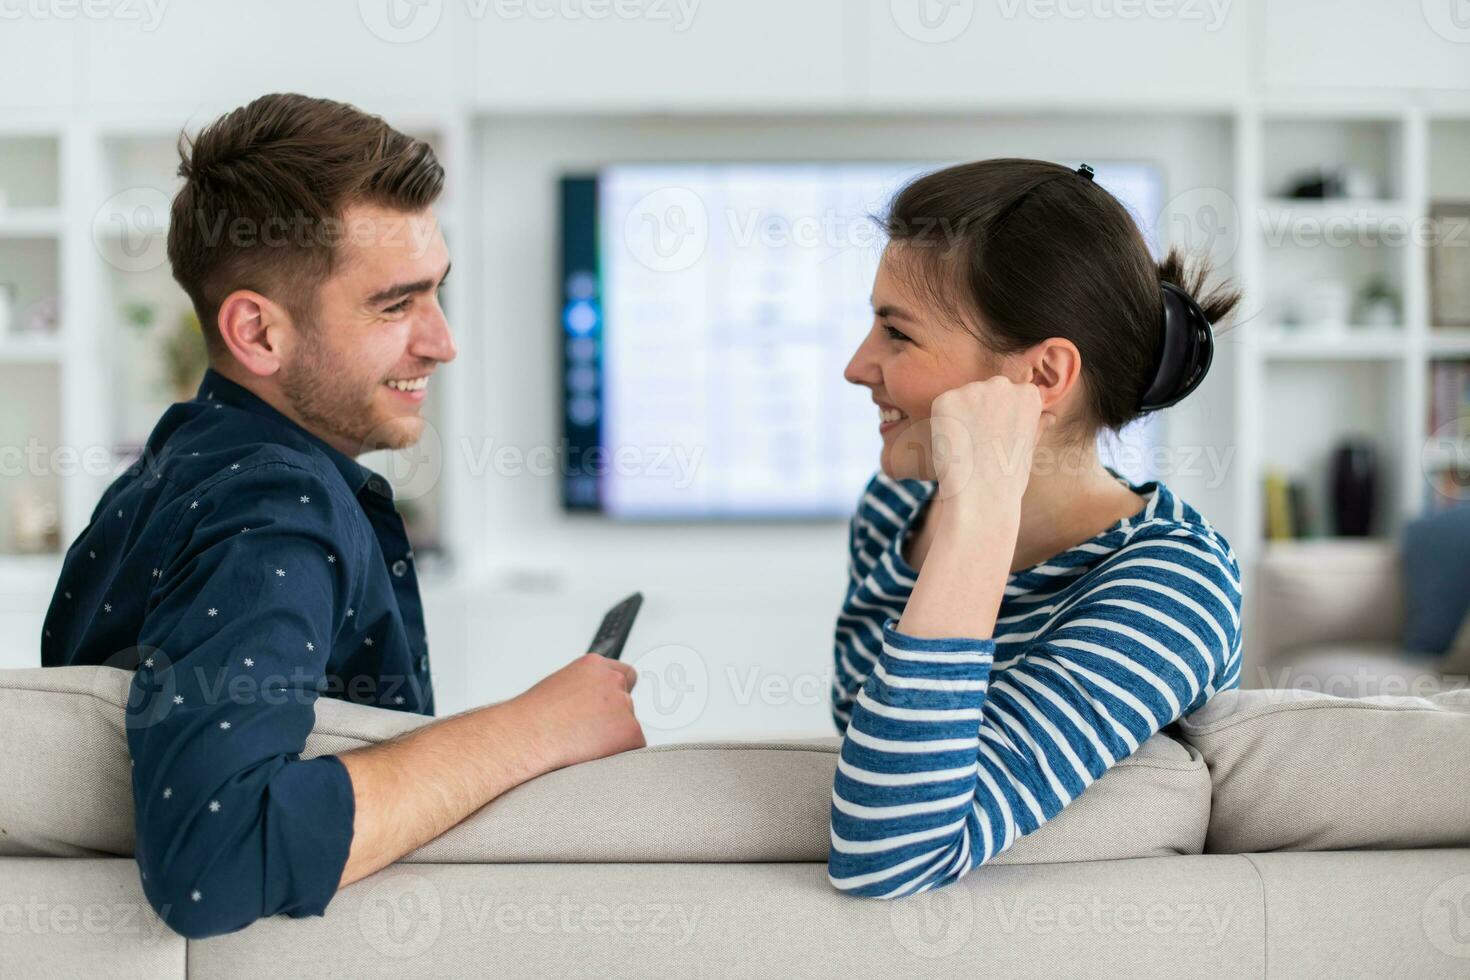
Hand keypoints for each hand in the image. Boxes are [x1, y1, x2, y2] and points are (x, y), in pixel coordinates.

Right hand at [508, 653, 645, 772]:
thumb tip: (591, 706)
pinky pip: (633, 748)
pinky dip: (618, 755)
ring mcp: (623, 704)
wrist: (525, 736)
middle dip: (613, 719)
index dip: (616, 695)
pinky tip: (591, 754)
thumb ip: (584, 690)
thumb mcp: (558, 688)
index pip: (624, 675)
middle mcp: (612, 680)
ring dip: (613, 738)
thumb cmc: (532, 717)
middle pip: (627, 703)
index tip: (608, 708)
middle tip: (587, 734)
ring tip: (580, 743)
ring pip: (629, 727)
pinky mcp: (631, 730)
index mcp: (594, 665)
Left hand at [927, 377, 1053, 508]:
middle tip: (980, 443)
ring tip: (967, 446)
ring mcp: (972, 390)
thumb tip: (1049, 417)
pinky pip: (942, 408)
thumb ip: (1036, 425)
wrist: (982, 494)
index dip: (1001, 418)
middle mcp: (1001, 384)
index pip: (1011, 394)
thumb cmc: (1009, 477)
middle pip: (986, 392)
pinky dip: (943, 424)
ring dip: (961, 417)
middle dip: (981, 412)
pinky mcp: (946, 399)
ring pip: (963, 399)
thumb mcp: (1030, 447)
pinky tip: (952, 444)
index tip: (998, 437)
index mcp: (1028, 393)